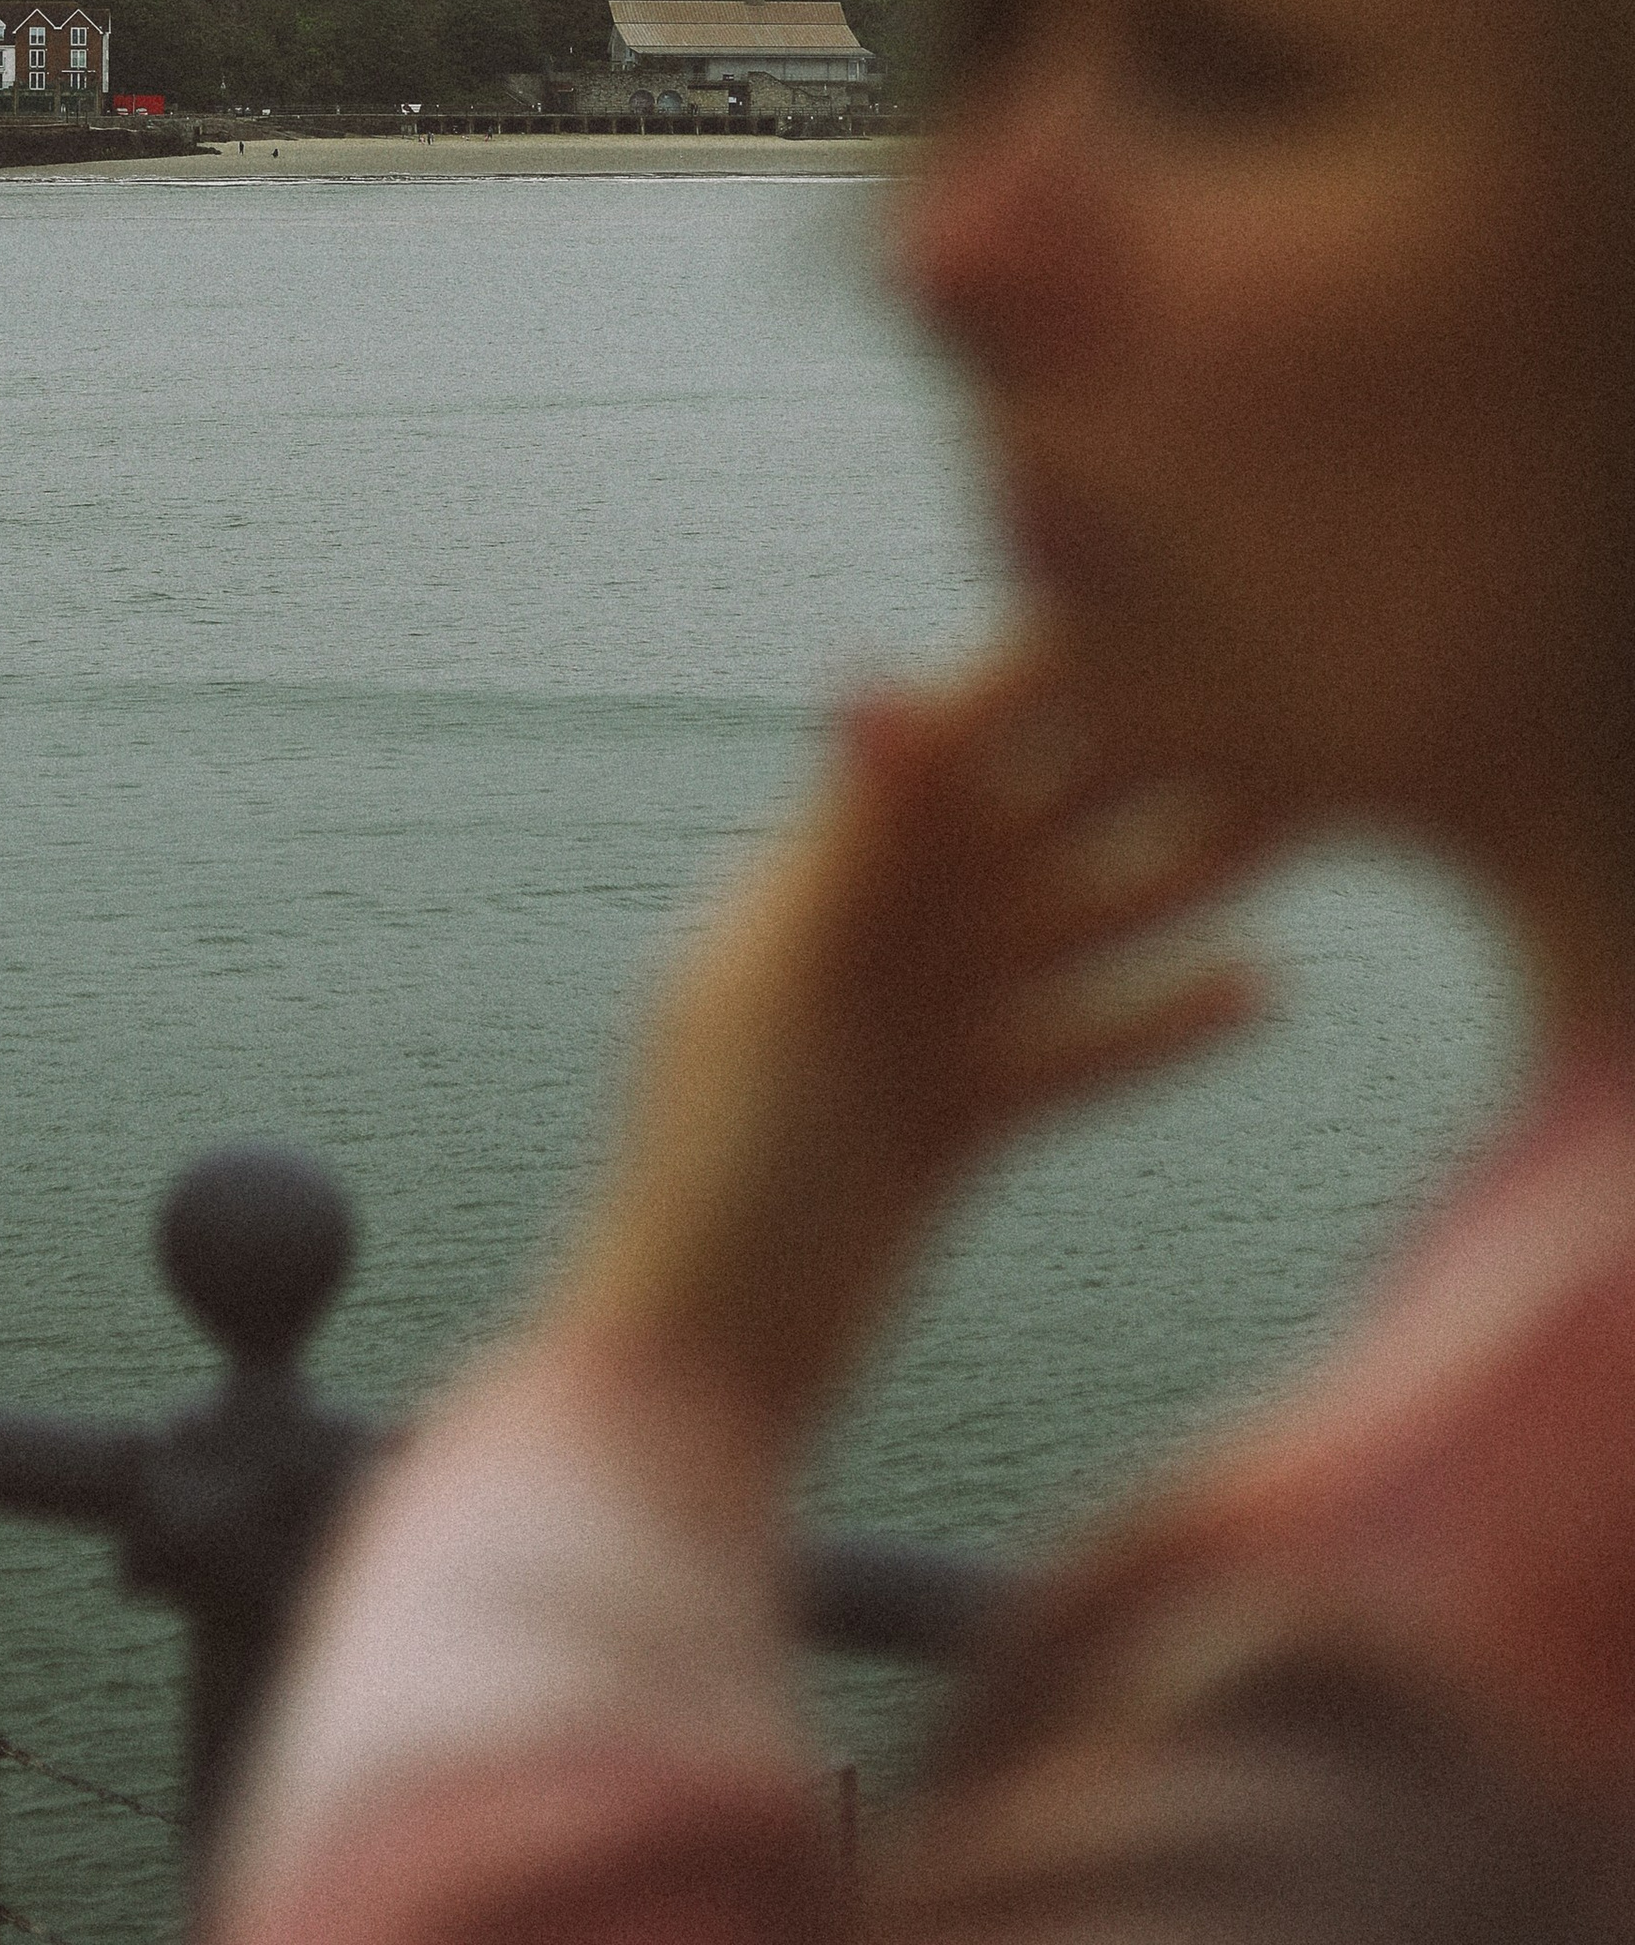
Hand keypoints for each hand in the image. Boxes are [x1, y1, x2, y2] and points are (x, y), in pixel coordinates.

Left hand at [552, 642, 1265, 1436]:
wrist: (701, 1366)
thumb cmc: (712, 1167)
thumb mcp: (785, 984)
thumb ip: (851, 836)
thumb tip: (874, 673)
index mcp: (804, 878)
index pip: (935, 758)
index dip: (1028, 691)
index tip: (1135, 614)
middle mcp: (865, 936)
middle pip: (1016, 837)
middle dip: (1117, 778)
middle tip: (1250, 712)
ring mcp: (914, 1027)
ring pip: (1063, 935)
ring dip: (1161, 888)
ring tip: (1279, 833)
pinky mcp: (957, 1118)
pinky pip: (1075, 1045)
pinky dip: (1158, 1019)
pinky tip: (1261, 986)